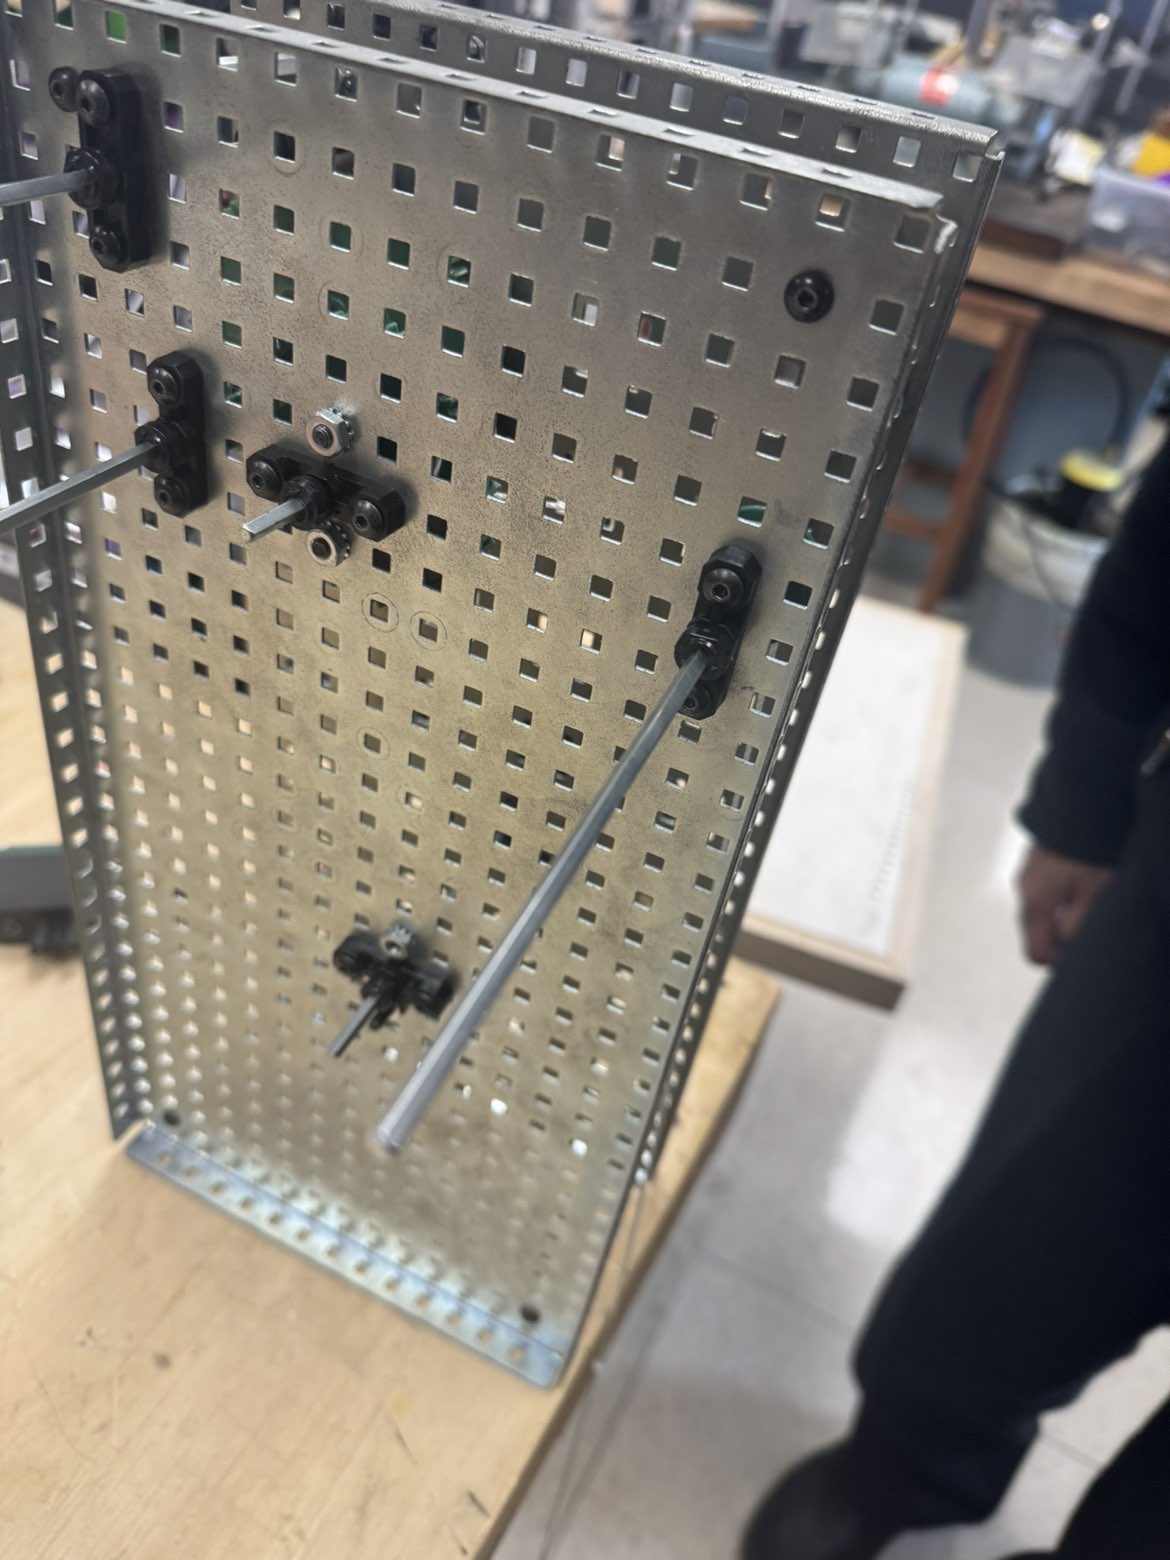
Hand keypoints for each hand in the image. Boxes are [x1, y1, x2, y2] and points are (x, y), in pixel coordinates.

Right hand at [1017, 844, 1111, 966]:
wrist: (1076, 808)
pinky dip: (1057, 897)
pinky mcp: (1033, 864)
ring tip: (1086, 901)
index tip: (1078, 953)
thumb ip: (1077, 925)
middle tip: (1086, 926)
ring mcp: (1026, 876)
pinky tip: (1078, 883)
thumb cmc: (1086, 853)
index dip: (1056, 961)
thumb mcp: (1092, 894)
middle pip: (1035, 932)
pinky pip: (1041, 892)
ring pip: (1039, 911)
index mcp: (1035, 905)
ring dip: (1059, 915)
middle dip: (1058, 937)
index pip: (1034, 953)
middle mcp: (1023, 892)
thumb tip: (1066, 946)